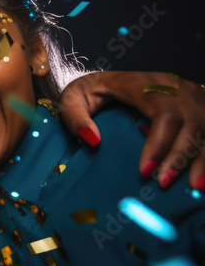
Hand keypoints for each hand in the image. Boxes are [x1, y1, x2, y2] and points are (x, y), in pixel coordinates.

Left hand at [58, 71, 204, 189]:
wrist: (108, 79)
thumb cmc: (91, 91)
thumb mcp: (72, 97)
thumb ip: (75, 116)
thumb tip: (93, 140)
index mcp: (143, 83)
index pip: (163, 113)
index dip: (160, 143)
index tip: (145, 171)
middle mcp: (174, 86)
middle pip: (192, 122)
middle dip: (181, 156)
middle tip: (163, 183)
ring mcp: (191, 94)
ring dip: (202, 158)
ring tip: (194, 187)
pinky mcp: (200, 104)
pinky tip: (202, 175)